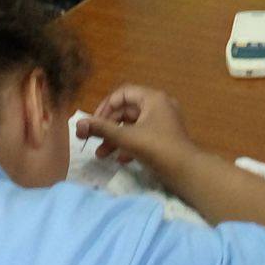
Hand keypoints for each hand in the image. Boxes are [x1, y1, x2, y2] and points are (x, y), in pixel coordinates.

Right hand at [75, 84, 199, 176]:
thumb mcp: (126, 137)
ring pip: (133, 125)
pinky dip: (129, 145)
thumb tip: (77, 124)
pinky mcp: (164, 138)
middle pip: (126, 110)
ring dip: (116, 138)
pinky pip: (142, 135)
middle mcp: (159, 106)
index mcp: (153, 98)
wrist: (186, 171)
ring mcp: (163, 122)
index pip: (122, 94)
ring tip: (101, 155)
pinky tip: (120, 159)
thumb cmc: (157, 148)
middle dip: (108, 126)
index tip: (93, 122)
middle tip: (93, 140)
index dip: (105, 106)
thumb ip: (101, 129)